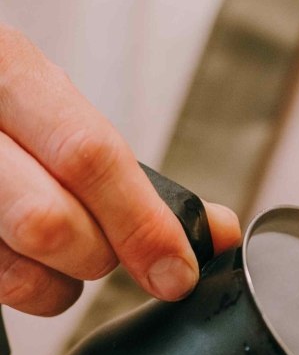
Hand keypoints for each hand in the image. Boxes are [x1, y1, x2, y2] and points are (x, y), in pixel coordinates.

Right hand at [0, 25, 239, 317]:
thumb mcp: (58, 113)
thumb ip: (137, 175)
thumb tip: (220, 233)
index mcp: (6, 68)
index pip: (89, 156)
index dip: (143, 224)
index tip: (177, 273)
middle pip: (50, 222)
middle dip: (96, 255)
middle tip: (100, 250)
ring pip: (15, 267)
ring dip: (56, 283)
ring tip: (57, 255)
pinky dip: (22, 287)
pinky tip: (19, 260)